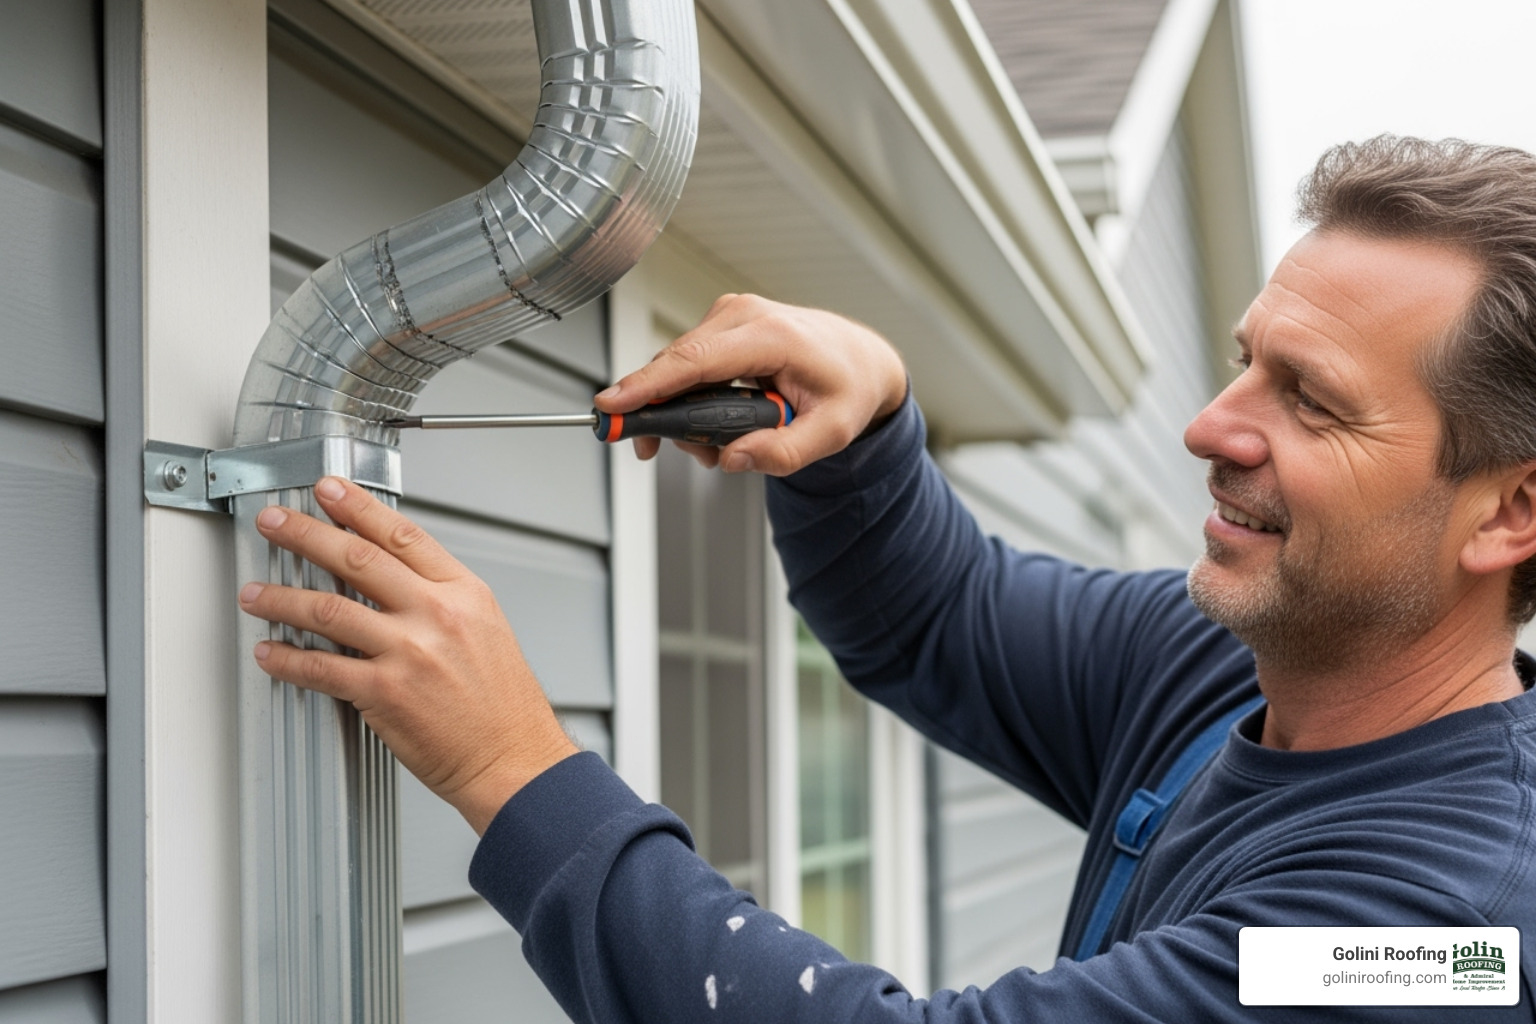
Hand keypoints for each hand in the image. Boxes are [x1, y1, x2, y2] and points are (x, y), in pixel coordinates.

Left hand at [237, 476, 578, 833]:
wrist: (515, 759)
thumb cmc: (504, 706)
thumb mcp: (485, 630)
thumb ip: (440, 600)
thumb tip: (391, 579)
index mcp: (464, 593)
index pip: (402, 535)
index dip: (358, 508)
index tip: (330, 491)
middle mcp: (436, 615)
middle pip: (357, 559)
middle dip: (305, 533)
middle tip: (274, 522)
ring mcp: (409, 653)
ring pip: (328, 610)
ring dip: (281, 598)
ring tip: (255, 593)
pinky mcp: (385, 694)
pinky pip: (321, 669)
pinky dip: (288, 660)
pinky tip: (270, 652)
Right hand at [595, 294, 906, 474]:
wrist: (860, 360)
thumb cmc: (847, 388)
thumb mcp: (831, 433)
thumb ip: (784, 453)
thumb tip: (733, 460)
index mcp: (772, 335)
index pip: (696, 361)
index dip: (649, 385)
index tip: (612, 404)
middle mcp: (744, 315)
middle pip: (675, 366)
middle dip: (659, 415)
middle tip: (654, 453)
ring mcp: (730, 315)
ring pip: (675, 367)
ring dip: (677, 411)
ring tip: (711, 444)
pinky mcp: (721, 325)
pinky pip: (685, 363)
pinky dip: (686, 396)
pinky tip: (708, 422)